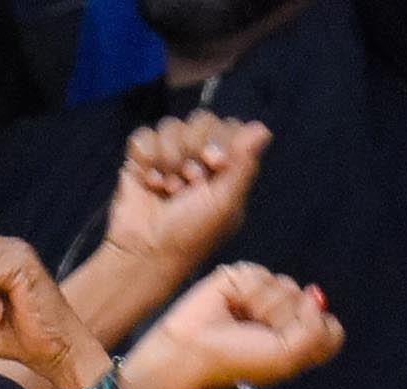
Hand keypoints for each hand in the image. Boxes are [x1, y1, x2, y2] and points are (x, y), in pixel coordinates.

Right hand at [103, 112, 270, 288]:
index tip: (215, 163)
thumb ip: (244, 165)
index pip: (230, 127)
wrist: (146, 251)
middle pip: (201, 121)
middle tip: (190, 184)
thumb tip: (264, 129)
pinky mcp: (142, 158)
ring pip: (172, 126)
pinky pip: (145, 136)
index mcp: (225, 169)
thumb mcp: (225, 204)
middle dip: (193, 152)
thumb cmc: (190, 235)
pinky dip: (147, 160)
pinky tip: (151, 183)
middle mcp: (199, 158)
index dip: (221, 139)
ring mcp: (170, 156)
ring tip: (168, 190)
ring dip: (170, 161)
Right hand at [116, 264, 344, 388]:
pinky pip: (263, 275)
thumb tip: (315, 295)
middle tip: (259, 335)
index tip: (288, 347)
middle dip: (285, 322)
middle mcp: (285, 314)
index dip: (315, 334)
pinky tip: (232, 305)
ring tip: (242, 320)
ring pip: (288, 286)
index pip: (331, 327)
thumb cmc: (238, 360)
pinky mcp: (244, 276)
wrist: (194, 351)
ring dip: (265, 308)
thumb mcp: (288, 358)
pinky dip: (249, 294)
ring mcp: (265, 294)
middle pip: (310, 304)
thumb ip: (317, 332)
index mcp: (297, 338)